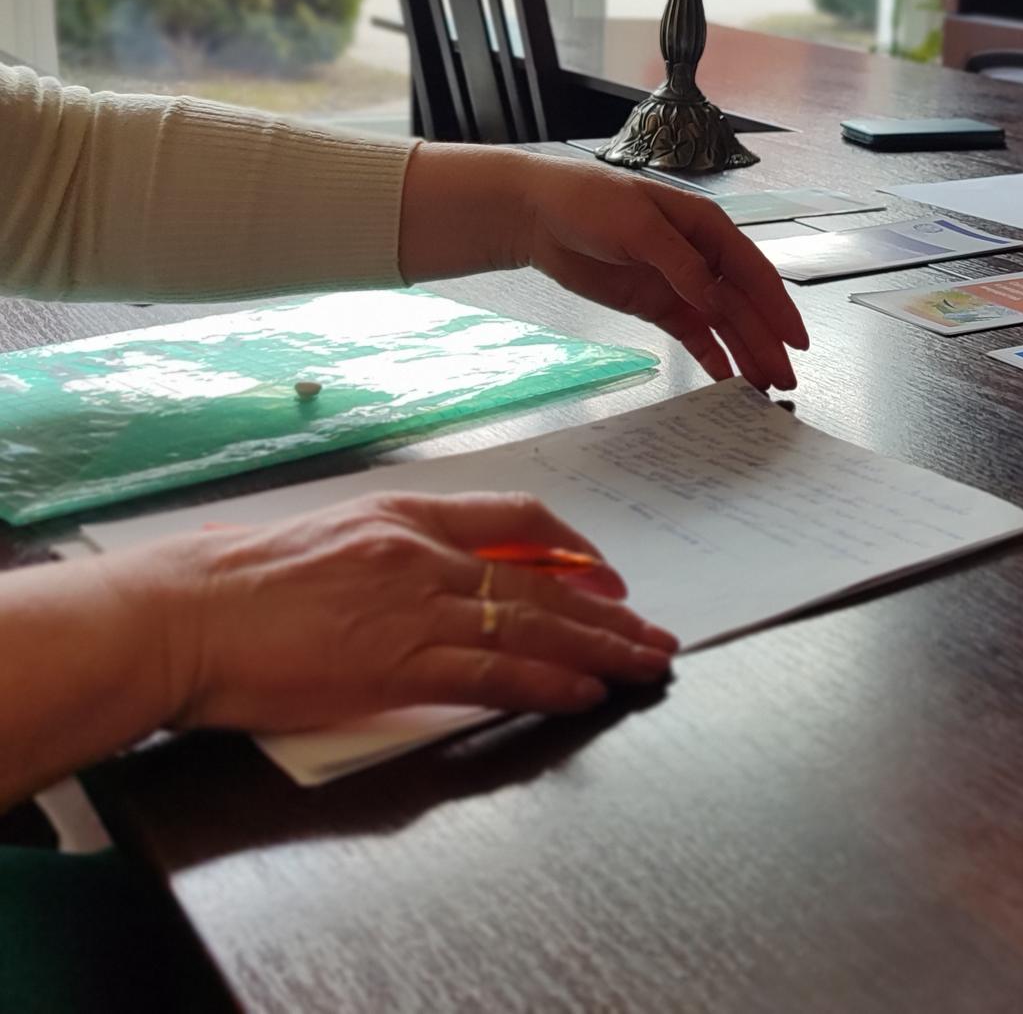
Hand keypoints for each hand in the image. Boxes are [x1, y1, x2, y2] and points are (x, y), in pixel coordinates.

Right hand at [117, 492, 678, 733]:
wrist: (181, 614)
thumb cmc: (236, 584)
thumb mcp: (331, 539)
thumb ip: (394, 552)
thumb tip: (439, 578)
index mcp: (407, 516)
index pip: (516, 518)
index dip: (572, 546)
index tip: (606, 572)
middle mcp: (423, 555)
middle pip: (541, 582)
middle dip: (608, 611)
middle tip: (655, 631)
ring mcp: (414, 610)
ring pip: (532, 626)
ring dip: (599, 649)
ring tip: (644, 663)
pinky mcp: (396, 666)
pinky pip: (493, 673)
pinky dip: (548, 682)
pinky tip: (586, 691)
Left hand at [400, 147, 808, 391]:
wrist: (539, 215)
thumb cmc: (590, 203)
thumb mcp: (639, 226)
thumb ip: (682, 264)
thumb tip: (717, 301)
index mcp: (708, 228)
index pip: (753, 272)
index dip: (777, 308)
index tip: (796, 341)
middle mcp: (703, 257)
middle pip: (743, 305)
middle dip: (766, 341)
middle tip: (785, 379)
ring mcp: (681, 283)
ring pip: (723, 324)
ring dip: (745, 353)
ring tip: (764, 387)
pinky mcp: (658, 304)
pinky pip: (694, 334)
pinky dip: (711, 356)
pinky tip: (726, 380)